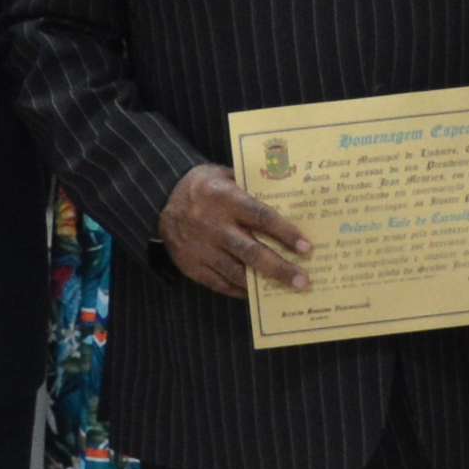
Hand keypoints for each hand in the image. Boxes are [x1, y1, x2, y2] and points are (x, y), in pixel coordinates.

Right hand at [158, 160, 313, 297]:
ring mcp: (201, 248)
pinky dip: (239, 289)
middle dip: (279, 268)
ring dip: (262, 283)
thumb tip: (287, 204)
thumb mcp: (225, 176)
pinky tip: (257, 292)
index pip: (261, 218)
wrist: (162, 198)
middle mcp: (214, 226)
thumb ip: (251, 189)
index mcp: (226, 200)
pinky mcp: (191, 265)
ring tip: (286, 289)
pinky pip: (219, 282)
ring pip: (236, 271)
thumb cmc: (204, 186)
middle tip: (302, 281)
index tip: (306, 247)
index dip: (285, 233)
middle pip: (251, 251)